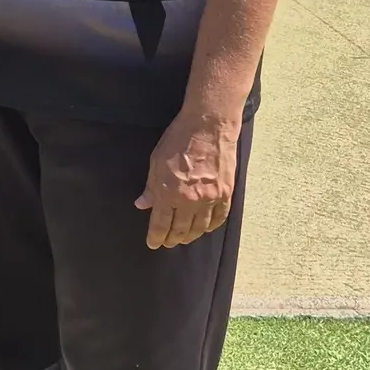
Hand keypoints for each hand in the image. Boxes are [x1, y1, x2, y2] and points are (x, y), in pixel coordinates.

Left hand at [135, 108, 238, 248]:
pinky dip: (211, 226)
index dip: (156, 236)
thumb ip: (151, 187)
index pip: (161, 224)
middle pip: (180, 229)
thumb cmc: (178, 140)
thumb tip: (143, 204)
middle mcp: (190, 201)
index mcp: (169, 193)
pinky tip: (206, 229)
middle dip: (172, 239)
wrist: (208, 126)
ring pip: (200, 227)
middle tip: (168, 243)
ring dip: (190, 236)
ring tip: (184, 239)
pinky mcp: (226, 193)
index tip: (153, 243)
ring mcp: (210, 198)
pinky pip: (219, 217)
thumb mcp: (156, 162)